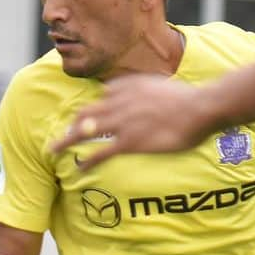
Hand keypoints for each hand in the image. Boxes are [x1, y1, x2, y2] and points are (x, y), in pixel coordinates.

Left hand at [51, 75, 216, 167]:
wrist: (200, 107)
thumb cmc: (191, 100)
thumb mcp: (166, 86)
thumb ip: (152, 90)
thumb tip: (155, 97)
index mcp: (128, 86)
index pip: (104, 95)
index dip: (96, 109)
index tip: (91, 118)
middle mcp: (119, 101)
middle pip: (86, 112)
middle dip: (72, 124)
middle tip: (62, 136)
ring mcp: (122, 122)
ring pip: (85, 130)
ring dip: (67, 141)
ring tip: (54, 150)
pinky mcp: (129, 141)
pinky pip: (100, 152)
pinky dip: (87, 160)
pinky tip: (79, 168)